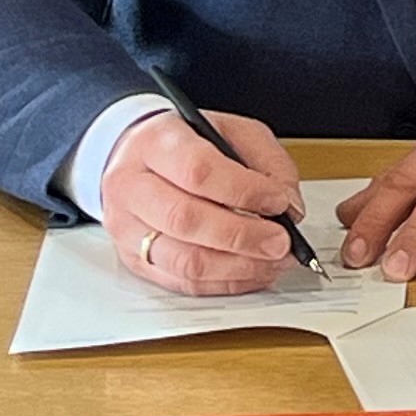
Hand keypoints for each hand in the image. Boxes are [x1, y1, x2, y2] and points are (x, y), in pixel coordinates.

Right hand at [97, 109, 303, 295]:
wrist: (138, 157)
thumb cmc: (188, 144)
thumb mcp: (234, 132)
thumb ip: (268, 163)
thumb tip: (289, 207)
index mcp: (156, 143)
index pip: (198, 170)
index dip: (243, 191)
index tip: (278, 202)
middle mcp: (132, 186)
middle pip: (186, 220)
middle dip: (243, 236)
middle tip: (280, 242)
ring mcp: (126, 228)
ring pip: (183, 260)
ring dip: (238, 267)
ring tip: (272, 261)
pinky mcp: (133, 260)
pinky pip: (182, 282)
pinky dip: (225, 283)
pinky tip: (251, 272)